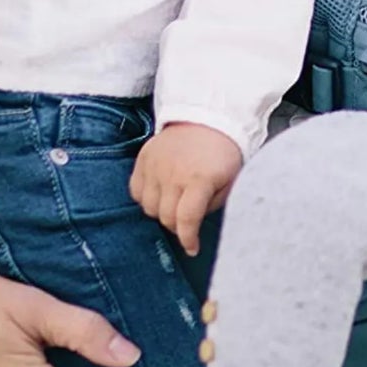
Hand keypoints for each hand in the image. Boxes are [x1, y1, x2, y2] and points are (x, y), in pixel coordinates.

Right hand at [130, 123, 242, 256]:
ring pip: (149, 207)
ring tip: (175, 202)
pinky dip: (147, 197)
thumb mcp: (230, 182)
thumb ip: (211, 206)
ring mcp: (156, 164)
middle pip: (166, 217)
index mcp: (199, 179)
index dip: (188, 240)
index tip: (192, 248)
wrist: (209, 117)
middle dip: (178, 226)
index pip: (186, 220)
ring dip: (161, 211)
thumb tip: (193, 226)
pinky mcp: (144, 157)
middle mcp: (173, 172)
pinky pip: (136, 190)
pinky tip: (161, 191)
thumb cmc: (224, 154)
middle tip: (187, 221)